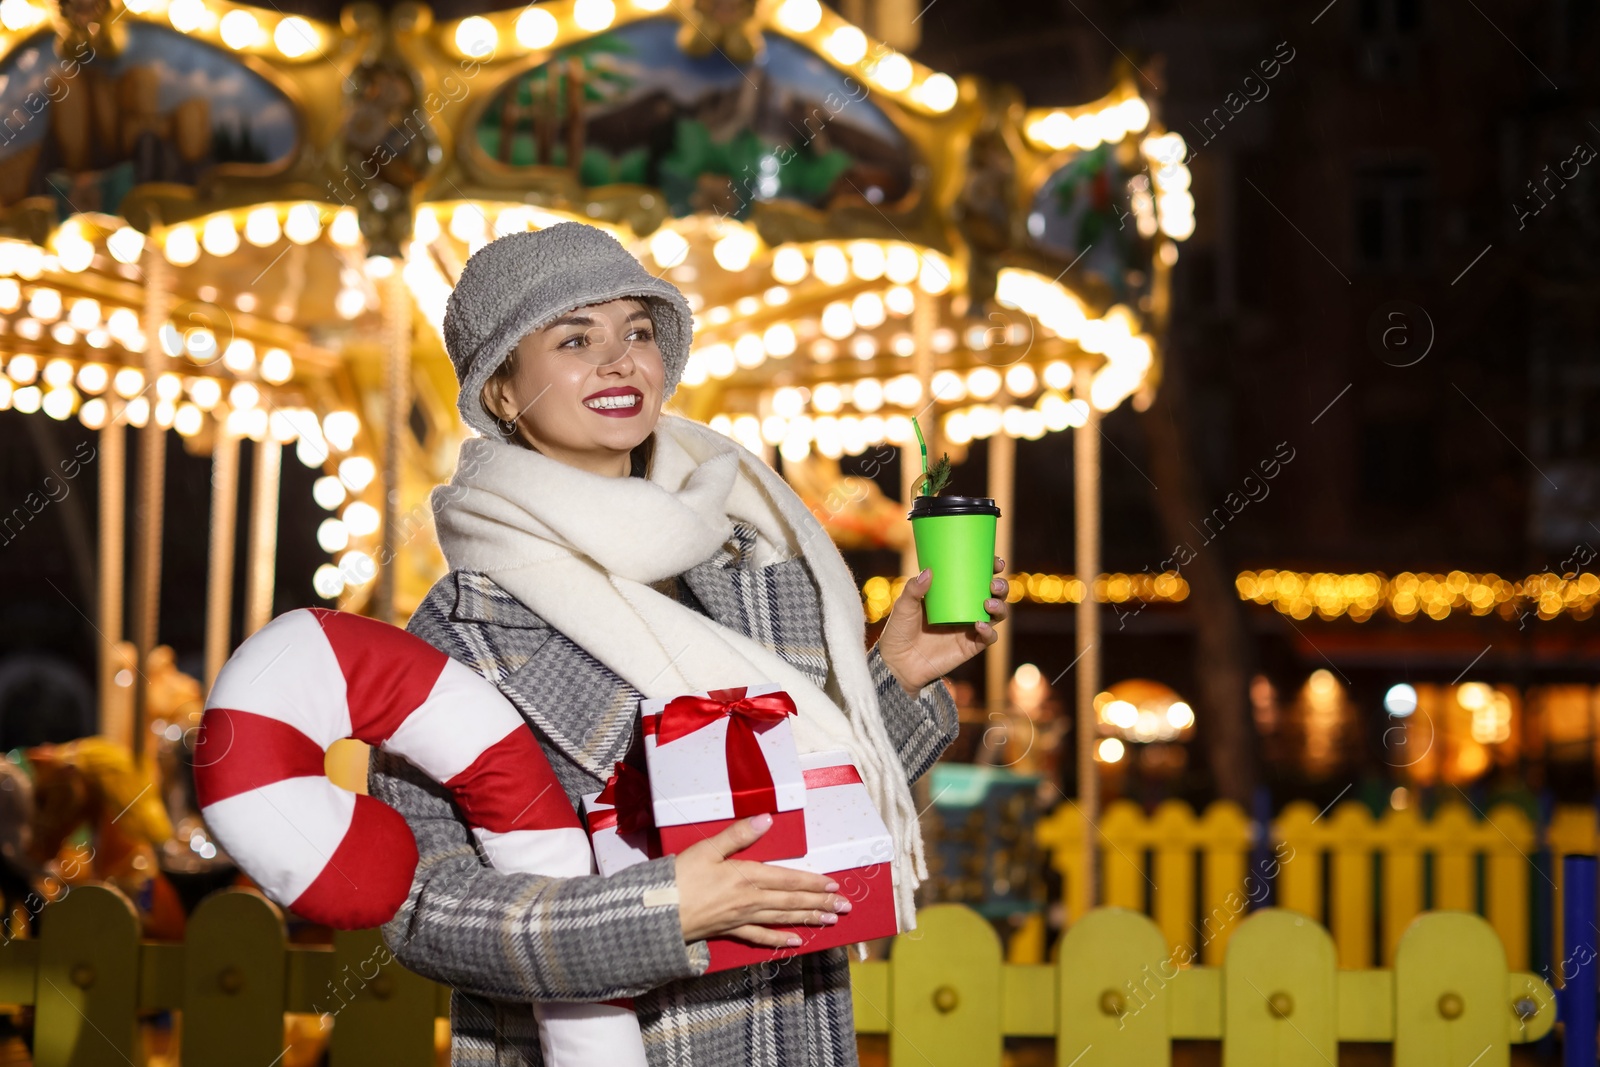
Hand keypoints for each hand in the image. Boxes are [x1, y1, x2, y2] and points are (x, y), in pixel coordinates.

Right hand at [674, 813, 851, 946]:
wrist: (657, 914)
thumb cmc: (679, 878)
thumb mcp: (708, 848)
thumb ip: (739, 835)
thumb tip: (766, 818)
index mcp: (747, 876)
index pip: (789, 879)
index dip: (813, 882)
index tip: (834, 884)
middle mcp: (751, 899)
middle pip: (792, 900)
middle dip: (820, 902)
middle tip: (845, 906)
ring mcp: (743, 917)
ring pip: (783, 918)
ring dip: (809, 918)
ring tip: (830, 920)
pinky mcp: (731, 930)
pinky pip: (761, 937)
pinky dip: (780, 939)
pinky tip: (796, 942)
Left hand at [877, 557, 1009, 694]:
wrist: (898, 662)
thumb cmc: (900, 630)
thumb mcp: (904, 605)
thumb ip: (914, 588)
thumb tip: (929, 572)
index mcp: (953, 595)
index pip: (978, 578)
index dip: (991, 569)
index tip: (996, 563)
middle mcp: (966, 610)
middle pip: (994, 595)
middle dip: (1001, 587)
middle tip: (994, 585)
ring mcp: (969, 628)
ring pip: (996, 616)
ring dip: (1000, 607)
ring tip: (988, 603)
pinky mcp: (970, 647)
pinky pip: (987, 638)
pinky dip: (988, 631)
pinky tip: (979, 625)